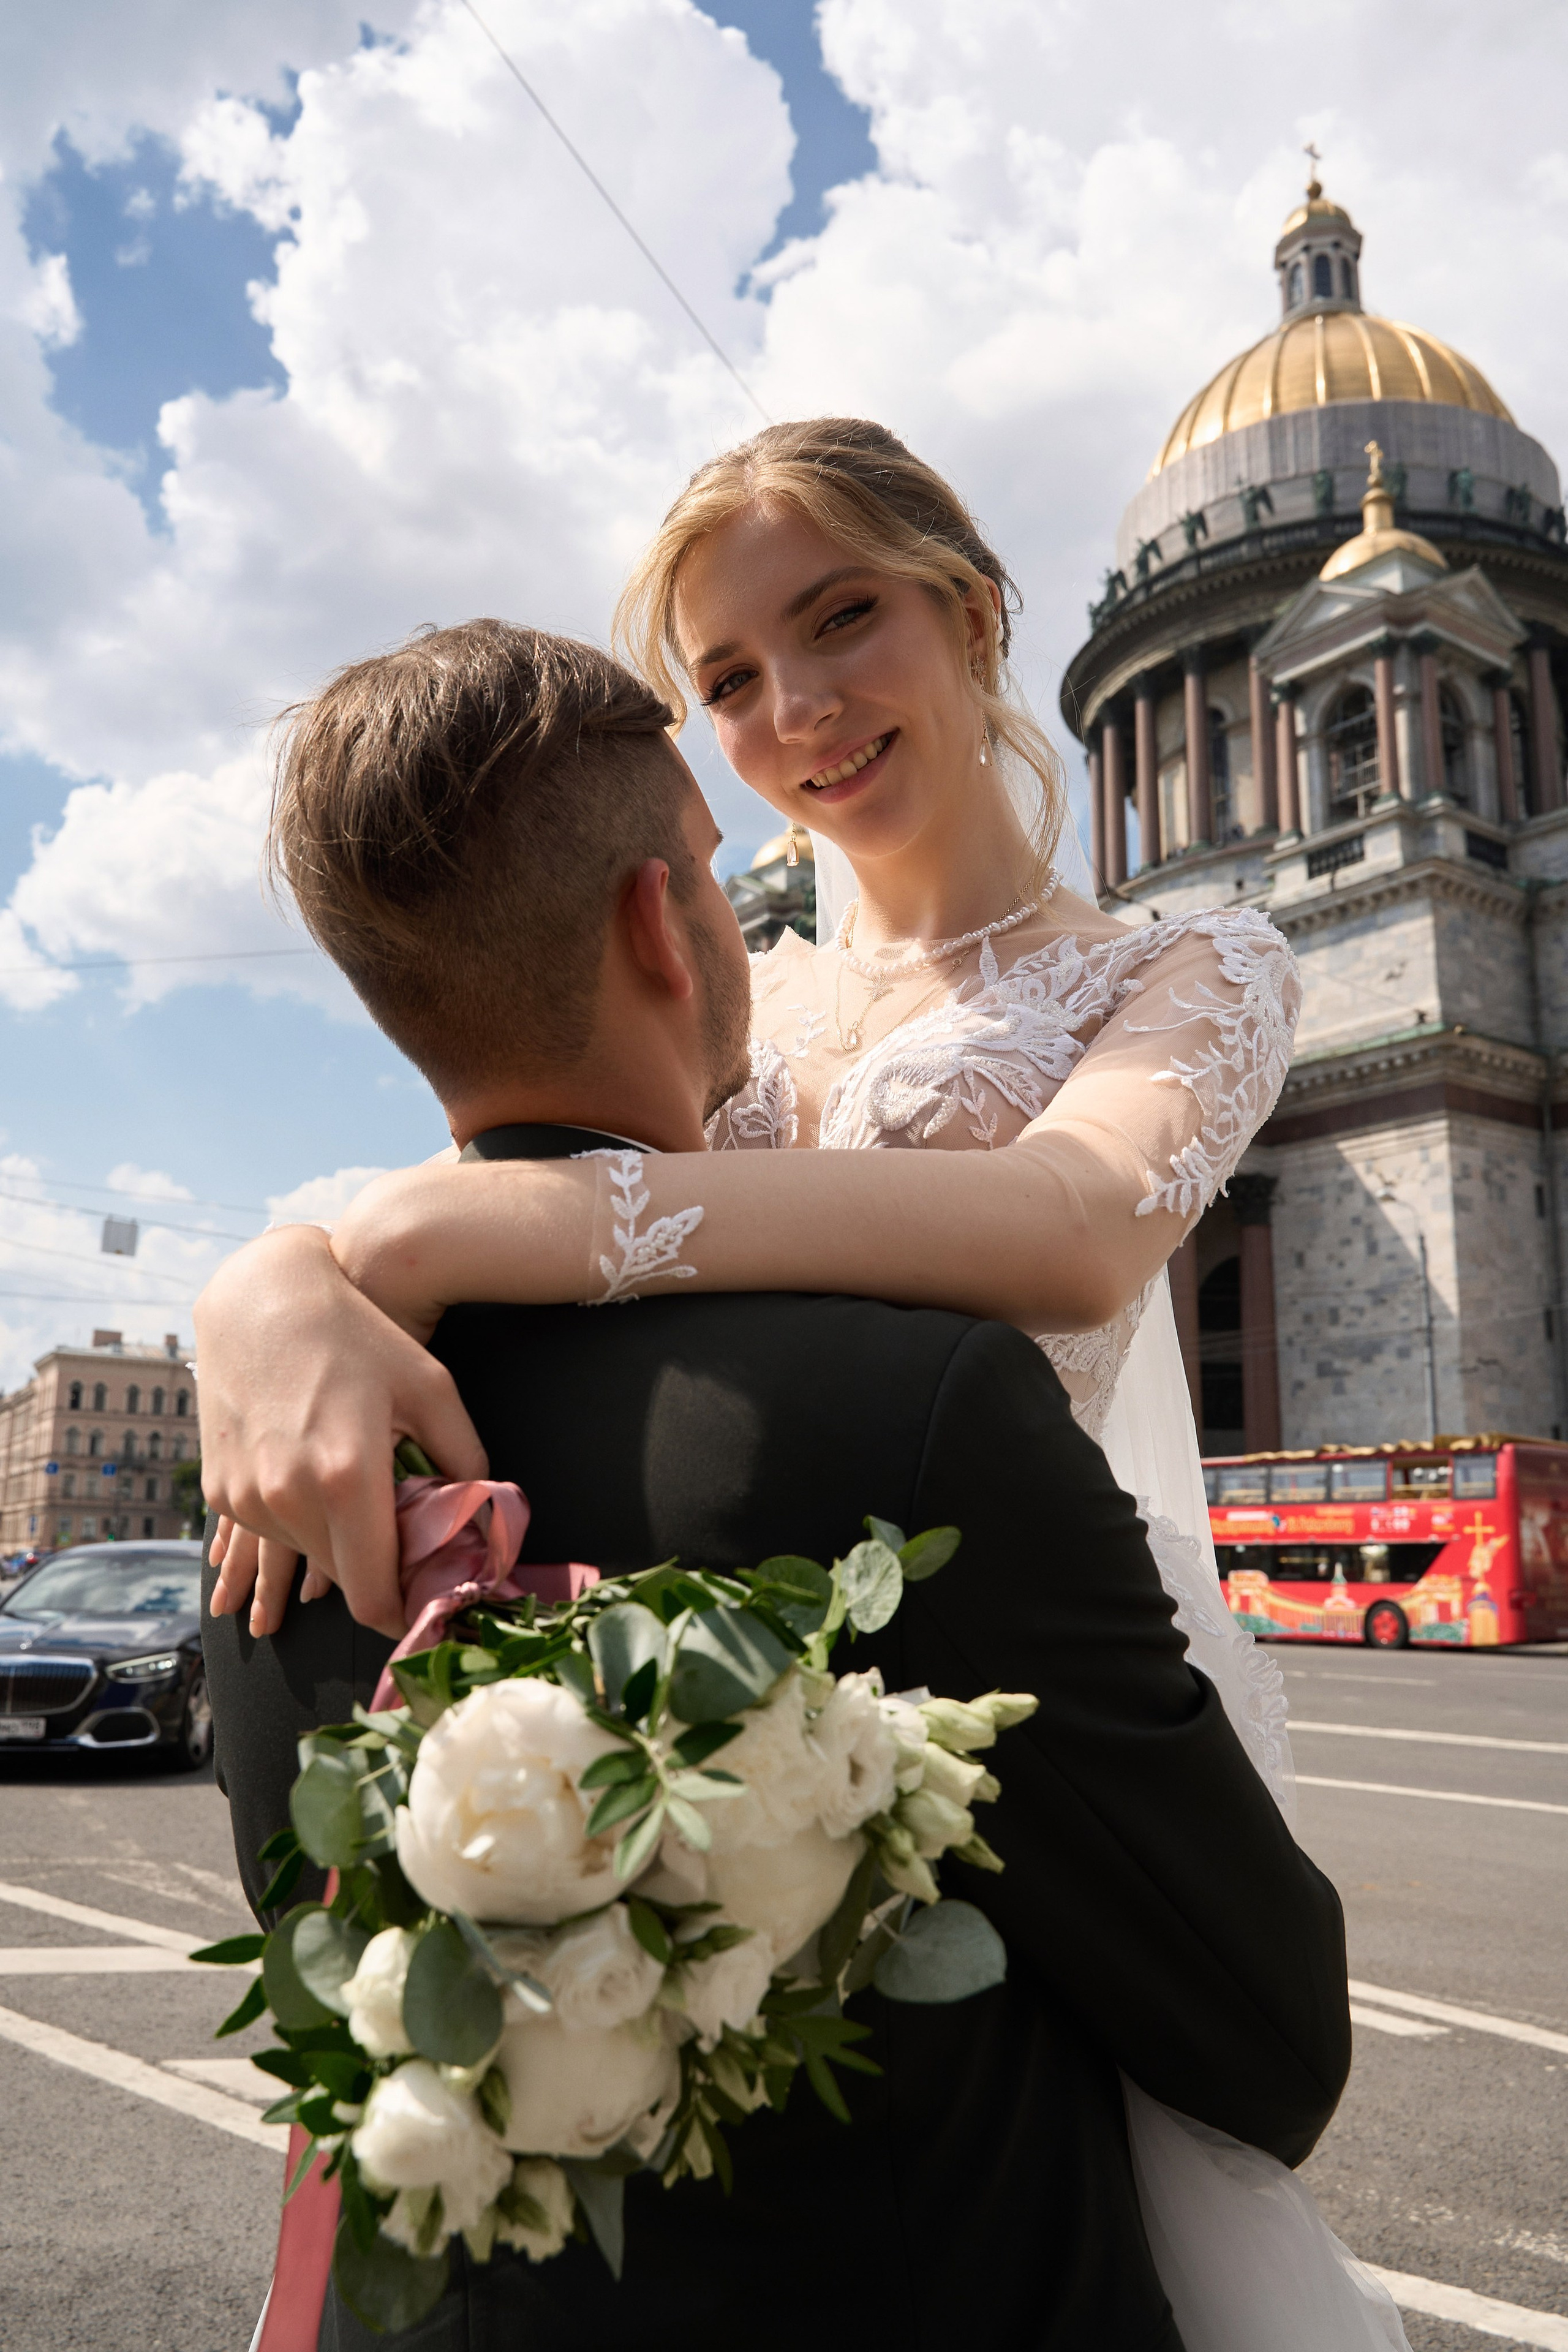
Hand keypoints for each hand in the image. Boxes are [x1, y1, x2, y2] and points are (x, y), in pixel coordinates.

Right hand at [194, 1223, 487, 1637]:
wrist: (262, 1298)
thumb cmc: (357, 1337)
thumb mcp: (431, 1388)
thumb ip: (463, 1461)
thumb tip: (481, 1520)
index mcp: (346, 1477)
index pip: (374, 1594)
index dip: (404, 1616)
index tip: (426, 1614)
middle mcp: (288, 1496)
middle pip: (343, 1581)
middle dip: (380, 1574)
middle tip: (410, 1553)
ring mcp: (247, 1496)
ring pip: (308, 1557)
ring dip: (340, 1545)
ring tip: (364, 1500)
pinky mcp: (221, 1491)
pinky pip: (272, 1532)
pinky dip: (302, 1523)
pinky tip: (319, 1482)